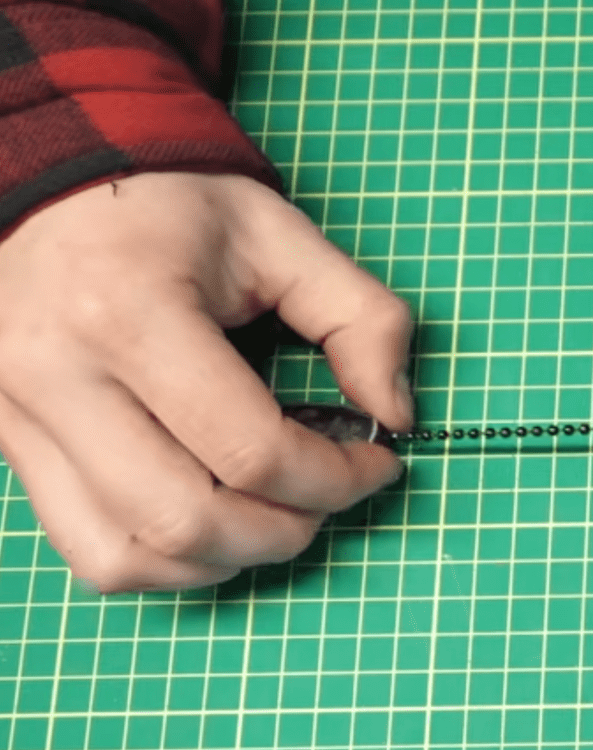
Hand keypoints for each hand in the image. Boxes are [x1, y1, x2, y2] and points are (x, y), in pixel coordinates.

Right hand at [0, 173, 413, 592]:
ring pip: (127, 557)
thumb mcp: (280, 235)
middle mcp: (59, 377)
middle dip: (283, 530)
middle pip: (186, 521)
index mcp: (129, 313)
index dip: (336, 478)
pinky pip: (87, 549)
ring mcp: (21, 419)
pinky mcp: (11, 446)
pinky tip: (212, 522)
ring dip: (223, 559)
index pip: (250, 451)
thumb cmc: (166, 206)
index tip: (377, 461)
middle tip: (326, 497)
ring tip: (271, 514)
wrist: (44, 187)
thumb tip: (396, 413)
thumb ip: (362, 317)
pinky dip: (163, 561)